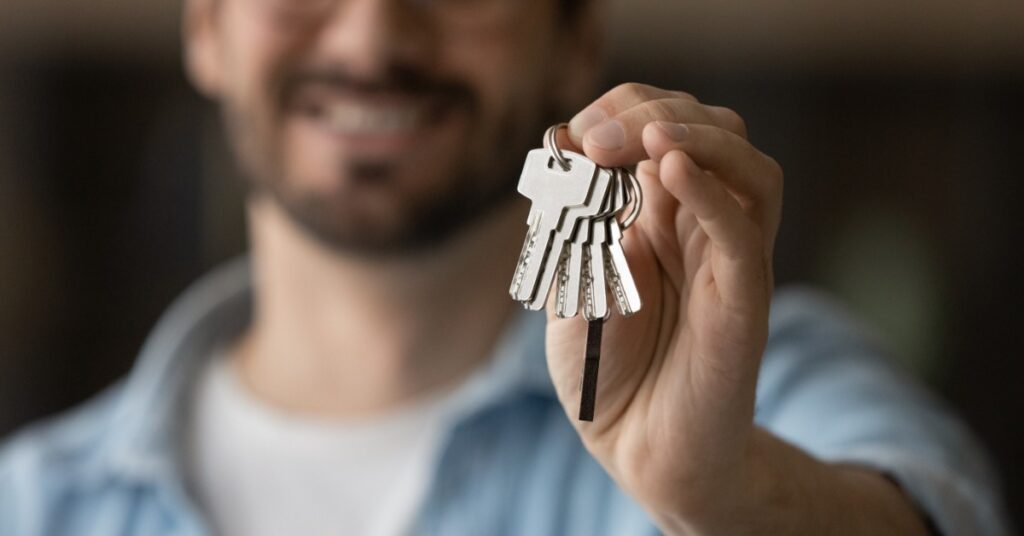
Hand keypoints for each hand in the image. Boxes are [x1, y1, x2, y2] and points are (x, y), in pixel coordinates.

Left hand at [544, 83, 782, 531]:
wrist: (636, 448)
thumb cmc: (602, 368)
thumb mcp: (566, 286)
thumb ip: (569, 227)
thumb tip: (569, 154)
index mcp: (660, 213)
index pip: (662, 126)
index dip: (622, 109)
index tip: (572, 133)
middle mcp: (701, 226)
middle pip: (713, 130)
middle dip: (653, 113)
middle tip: (597, 137)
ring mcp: (728, 259)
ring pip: (750, 169)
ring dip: (699, 136)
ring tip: (647, 137)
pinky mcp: (743, 300)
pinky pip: (743, 233)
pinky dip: (713, 193)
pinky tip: (670, 169)